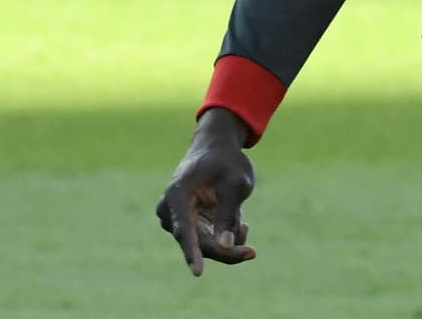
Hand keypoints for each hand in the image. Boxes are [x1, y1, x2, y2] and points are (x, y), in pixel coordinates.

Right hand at [156, 108, 256, 275]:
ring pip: (204, 245)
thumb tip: (225, 245)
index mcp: (177, 194)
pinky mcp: (189, 226)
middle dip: (226, 250)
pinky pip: (208, 242)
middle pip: (197, 242)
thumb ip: (229, 212)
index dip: (192, 251)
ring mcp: (177, 220)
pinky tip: (239, 222)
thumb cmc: (227, 161)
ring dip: (228, 239)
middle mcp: (170, 211)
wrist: (216, 149)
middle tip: (251, 253)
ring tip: (243, 222)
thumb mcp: (236, 182)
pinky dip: (227, 236)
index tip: (198, 272)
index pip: (185, 229)